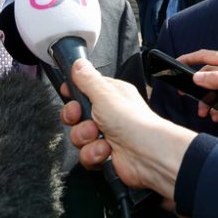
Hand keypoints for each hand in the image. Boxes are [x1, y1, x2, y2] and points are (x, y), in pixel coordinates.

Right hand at [62, 59, 193, 198]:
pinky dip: (93, 154)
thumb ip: (88, 79)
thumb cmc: (134, 122)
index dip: (73, 95)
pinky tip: (105, 151)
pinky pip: (85, 154)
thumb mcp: (105, 94)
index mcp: (111, 95)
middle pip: (76, 116)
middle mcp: (109, 114)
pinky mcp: (105, 154)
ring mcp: (106, 135)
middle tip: (85, 117)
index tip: (69, 96)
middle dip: (76, 118)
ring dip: (85, 138)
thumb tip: (78, 63)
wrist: (148, 154)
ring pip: (79, 136)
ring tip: (99, 136)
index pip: (84, 91)